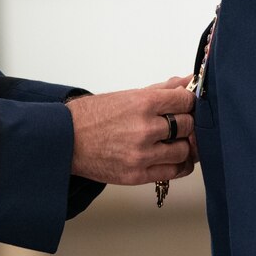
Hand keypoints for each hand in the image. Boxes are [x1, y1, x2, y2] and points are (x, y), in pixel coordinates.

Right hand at [66, 85, 194, 184]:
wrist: (66, 140)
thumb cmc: (93, 116)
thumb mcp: (128, 95)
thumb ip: (162, 89)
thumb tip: (187, 81)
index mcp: (143, 103)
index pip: (185, 100)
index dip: (188, 101)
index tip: (184, 104)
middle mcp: (145, 128)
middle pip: (187, 125)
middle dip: (185, 123)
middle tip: (177, 122)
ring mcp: (142, 154)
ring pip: (184, 150)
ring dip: (182, 145)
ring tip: (173, 141)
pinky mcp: (138, 175)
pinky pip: (174, 171)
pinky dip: (179, 164)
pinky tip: (173, 158)